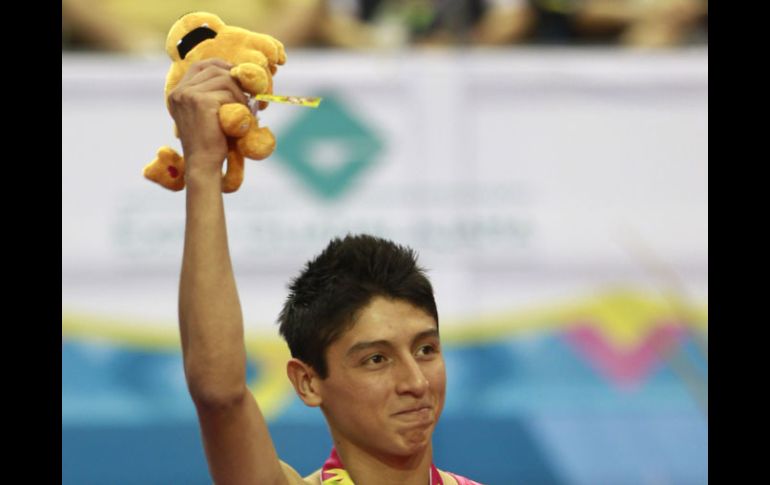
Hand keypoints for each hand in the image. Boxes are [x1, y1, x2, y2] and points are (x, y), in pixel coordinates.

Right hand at [167, 58, 248, 177]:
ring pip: (224, 80)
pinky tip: (240, 118)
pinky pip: (228, 93)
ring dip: (240, 95)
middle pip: (214, 70)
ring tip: (245, 112)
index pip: (200, 66)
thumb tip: (238, 75)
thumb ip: (215, 95)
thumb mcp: (209, 114)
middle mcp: (179, 92)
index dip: (221, 66)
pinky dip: (239, 104)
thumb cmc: (211, 143)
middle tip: (248, 97)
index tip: (237, 75)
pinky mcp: (201, 101)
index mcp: (177, 94)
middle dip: (235, 81)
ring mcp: (188, 95)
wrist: (204, 164)